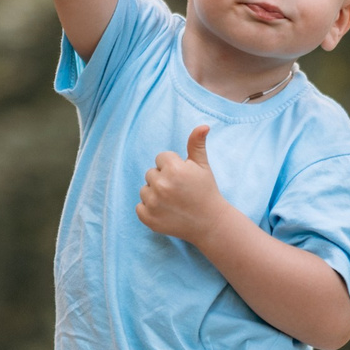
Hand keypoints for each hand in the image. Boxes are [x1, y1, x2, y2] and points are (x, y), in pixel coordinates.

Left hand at [137, 125, 230, 244]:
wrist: (210, 223)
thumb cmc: (206, 191)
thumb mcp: (202, 166)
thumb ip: (197, 144)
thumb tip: (203, 125)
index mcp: (174, 169)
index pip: (161, 158)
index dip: (173, 166)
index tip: (183, 178)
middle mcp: (161, 185)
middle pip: (151, 173)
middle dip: (163, 179)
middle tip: (179, 191)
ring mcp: (153, 203)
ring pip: (145, 189)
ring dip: (155, 194)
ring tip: (173, 202)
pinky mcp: (148, 218)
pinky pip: (139, 206)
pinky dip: (149, 209)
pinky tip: (166, 212)